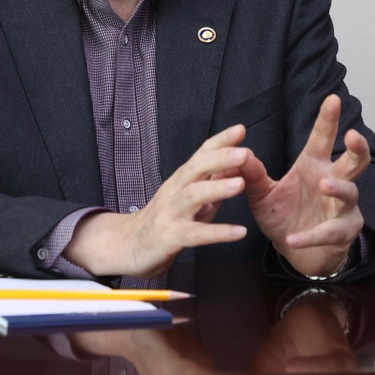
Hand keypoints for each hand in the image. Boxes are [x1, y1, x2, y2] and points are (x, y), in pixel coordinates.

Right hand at [63, 125, 249, 276]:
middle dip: (220, 158)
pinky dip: (217, 232)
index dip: (220, 141)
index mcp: (183, 179)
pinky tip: (238, 232)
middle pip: (196, 168)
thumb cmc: (167, 218)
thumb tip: (237, 164)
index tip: (240, 129)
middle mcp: (175, 190)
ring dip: (217, 188)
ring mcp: (171, 212)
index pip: (201, 154)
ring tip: (241, 184)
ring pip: (193, 196)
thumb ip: (213, 181)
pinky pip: (195, 234)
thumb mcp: (191, 197)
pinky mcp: (170, 237)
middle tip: (244, 153)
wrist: (130, 245)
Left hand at [241, 95, 367, 276]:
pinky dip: (311, 236)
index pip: (322, 138)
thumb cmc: (283, 215)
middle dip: (357, 148)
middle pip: (353, 161)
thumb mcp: (261, 194)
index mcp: (314, 166)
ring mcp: (342, 208)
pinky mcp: (342, 233)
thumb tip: (238, 151)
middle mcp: (333, 181)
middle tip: (354, 135)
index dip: (328, 119)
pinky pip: (329, 232)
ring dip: (339, 188)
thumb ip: (251, 174)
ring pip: (349, 193)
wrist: (295, 252)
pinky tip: (294, 238)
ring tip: (325, 184)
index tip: (332, 98)